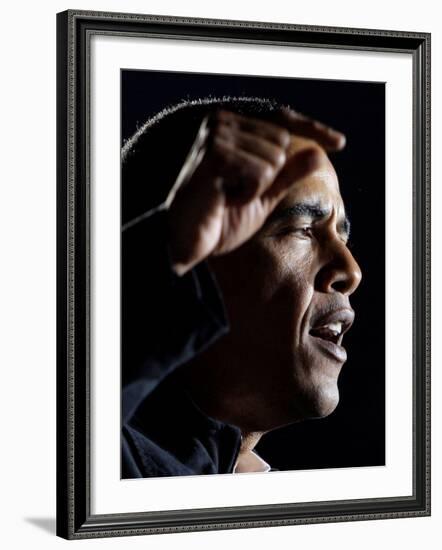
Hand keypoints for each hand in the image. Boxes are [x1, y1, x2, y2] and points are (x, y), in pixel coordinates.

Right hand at [166, 108, 344, 274]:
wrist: (187, 241)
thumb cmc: (220, 218)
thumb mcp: (263, 195)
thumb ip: (288, 173)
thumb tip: (318, 153)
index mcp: (232, 127)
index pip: (282, 122)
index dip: (312, 130)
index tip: (339, 142)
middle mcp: (222, 122)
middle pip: (283, 142)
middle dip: (268, 177)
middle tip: (237, 193)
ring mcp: (217, 135)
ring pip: (274, 158)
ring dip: (256, 188)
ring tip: (228, 197)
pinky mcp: (215, 154)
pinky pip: (260, 172)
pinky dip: (248, 194)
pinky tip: (223, 199)